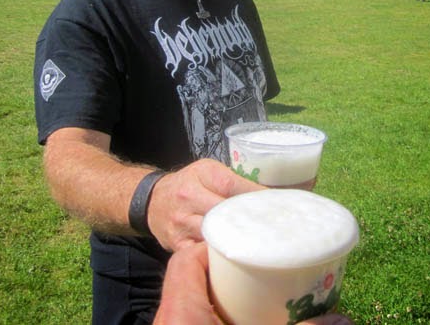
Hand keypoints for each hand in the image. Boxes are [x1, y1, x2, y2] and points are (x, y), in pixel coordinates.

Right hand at [147, 158, 264, 251]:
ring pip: (215, 236)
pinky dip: (220, 257)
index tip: (278, 206)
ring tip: (261, 246)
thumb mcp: (209, 171)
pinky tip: (236, 260)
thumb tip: (272, 195)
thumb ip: (235, 180)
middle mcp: (189, 198)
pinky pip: (202, 255)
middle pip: (225, 212)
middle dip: (250, 221)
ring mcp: (182, 224)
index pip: (233, 186)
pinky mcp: (178, 245)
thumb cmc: (188, 183)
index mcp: (202, 175)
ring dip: (238, 241)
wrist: (151, 200)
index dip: (257, 196)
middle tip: (275, 229)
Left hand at [154, 242, 353, 324]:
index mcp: (181, 313)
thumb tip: (345, 320)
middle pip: (191, 280)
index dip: (214, 246)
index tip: (246, 245)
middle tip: (259, 271)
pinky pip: (192, 322)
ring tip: (255, 296)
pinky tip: (241, 323)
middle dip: (226, 274)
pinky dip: (215, 319)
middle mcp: (170, 322)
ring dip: (221, 298)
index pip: (187, 260)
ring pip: (192, 305)